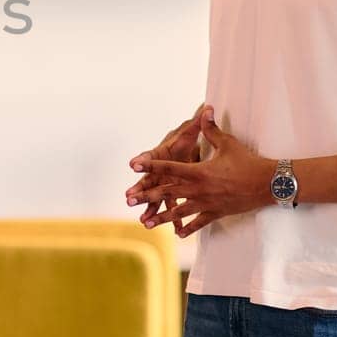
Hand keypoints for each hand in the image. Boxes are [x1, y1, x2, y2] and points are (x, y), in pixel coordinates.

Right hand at [125, 104, 206, 226]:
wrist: (182, 148)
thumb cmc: (185, 139)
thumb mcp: (190, 131)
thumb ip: (199, 121)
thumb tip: (208, 107)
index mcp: (163, 153)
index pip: (152, 155)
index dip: (143, 159)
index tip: (133, 163)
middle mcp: (161, 169)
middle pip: (148, 180)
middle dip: (139, 190)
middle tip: (128, 197)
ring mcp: (165, 182)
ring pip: (156, 197)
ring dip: (150, 208)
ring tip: (143, 220)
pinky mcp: (173, 192)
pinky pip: (171, 206)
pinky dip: (171, 217)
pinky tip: (171, 229)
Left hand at [125, 108, 275, 236]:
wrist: (268, 184)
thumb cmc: (248, 162)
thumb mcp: (228, 143)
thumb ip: (211, 129)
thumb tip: (205, 109)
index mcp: (198, 171)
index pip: (168, 167)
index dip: (150, 165)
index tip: (133, 165)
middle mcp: (199, 189)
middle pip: (167, 192)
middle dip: (146, 196)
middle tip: (128, 200)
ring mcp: (207, 203)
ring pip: (179, 212)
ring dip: (161, 218)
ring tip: (144, 223)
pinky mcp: (217, 213)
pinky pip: (199, 223)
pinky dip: (188, 228)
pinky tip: (178, 234)